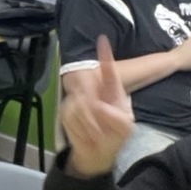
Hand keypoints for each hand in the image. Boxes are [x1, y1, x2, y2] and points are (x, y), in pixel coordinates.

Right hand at [60, 36, 134, 178]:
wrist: (97, 150)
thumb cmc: (115, 133)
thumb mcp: (124, 127)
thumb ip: (117, 117)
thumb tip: (98, 107)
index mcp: (112, 90)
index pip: (109, 70)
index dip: (105, 55)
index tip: (103, 39)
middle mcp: (93, 89)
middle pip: (89, 96)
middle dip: (96, 118)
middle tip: (104, 133)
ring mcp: (77, 97)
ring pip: (79, 108)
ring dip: (89, 126)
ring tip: (97, 135)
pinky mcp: (66, 108)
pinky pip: (70, 117)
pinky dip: (79, 130)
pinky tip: (86, 136)